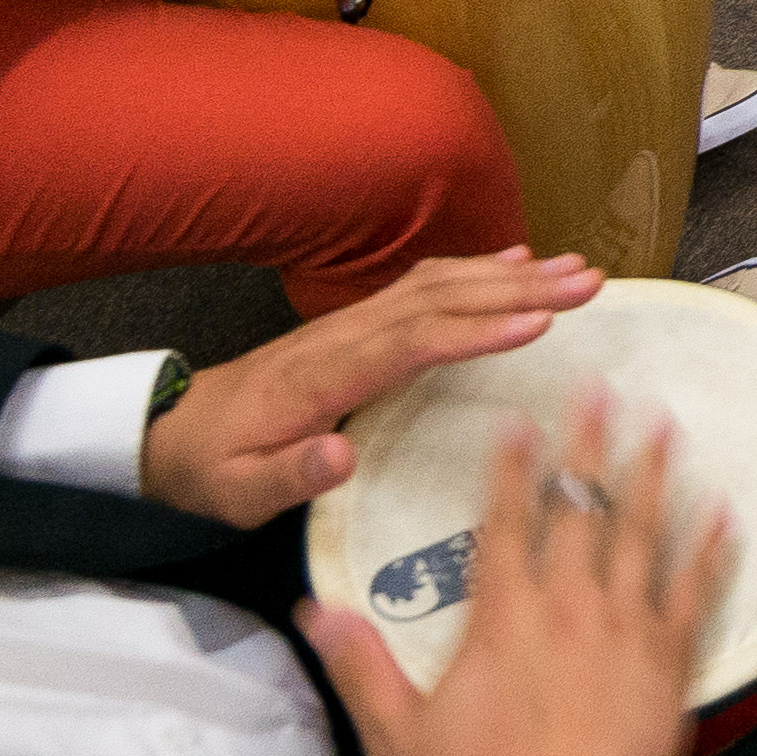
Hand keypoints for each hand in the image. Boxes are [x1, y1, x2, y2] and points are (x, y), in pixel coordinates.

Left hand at [141, 248, 606, 525]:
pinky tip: (514, 260)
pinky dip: (473, 268)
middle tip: (588, 283)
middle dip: (517, 287)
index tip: (540, 323)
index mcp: (323, 376)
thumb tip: (343, 453)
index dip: (476, 329)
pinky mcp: (355, 323)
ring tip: (574, 268)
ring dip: (507, 273)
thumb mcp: (238, 495)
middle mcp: (343, 335)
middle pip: (439, 298)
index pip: (411, 342)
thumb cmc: (211, 470)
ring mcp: (350, 323)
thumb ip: (289, 476)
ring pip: (437, 283)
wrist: (167, 431)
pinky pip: (422, 284)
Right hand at [307, 398, 723, 755]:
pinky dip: (710, 552)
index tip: (520, 420)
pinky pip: (695, 595)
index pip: (505, 522)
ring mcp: (626, 634)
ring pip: (644, 536)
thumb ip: (359, 665)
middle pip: (582, 510)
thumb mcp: (394, 735)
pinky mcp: (670, 667)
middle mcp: (569, 610)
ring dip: (654, 476)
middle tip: (604, 388)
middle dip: (590, 444)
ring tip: (665, 426)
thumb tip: (313, 612)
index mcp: (503, 619)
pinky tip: (724, 514)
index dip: (512, 466)